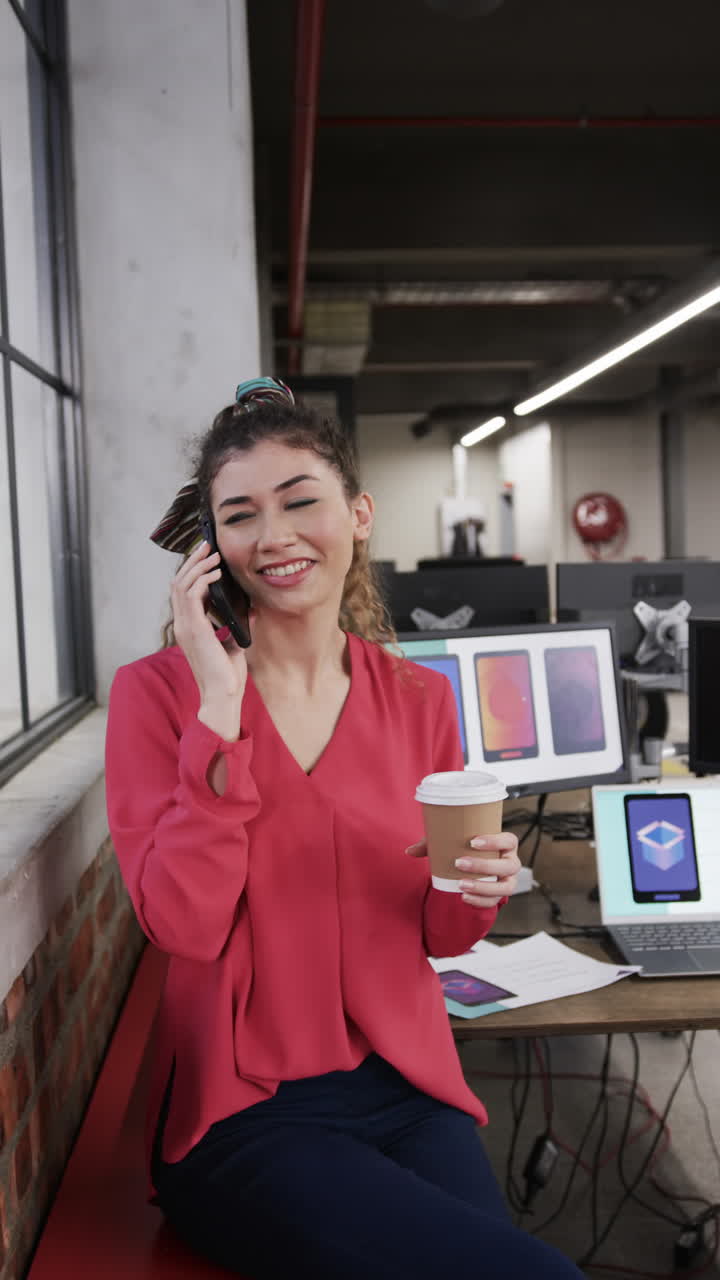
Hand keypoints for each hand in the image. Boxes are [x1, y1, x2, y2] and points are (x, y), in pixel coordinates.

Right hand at [171, 541, 250, 735]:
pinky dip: (202, 579)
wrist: (223, 695)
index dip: (193, 572)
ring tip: (213, 553)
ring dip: (197, 566)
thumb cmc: (227, 676)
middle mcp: (183, 625)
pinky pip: (191, 595)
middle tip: (206, 544)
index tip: (207, 557)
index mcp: (189, 628)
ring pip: (182, 584)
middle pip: (178, 582)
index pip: (184, 592)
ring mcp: (185, 626)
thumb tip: (250, 609)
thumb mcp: (233, 644)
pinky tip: (216, 573)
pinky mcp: (193, 628)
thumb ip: (236, 627)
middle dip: (192, 561)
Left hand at [406, 832, 520, 906]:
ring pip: (504, 887)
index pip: (509, 840)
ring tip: (461, 885)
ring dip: (483, 887)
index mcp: (506, 844)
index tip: (473, 841)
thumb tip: (409, 851)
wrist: (475, 865)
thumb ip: (432, 844)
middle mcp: (511, 863)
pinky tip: (464, 897)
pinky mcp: (499, 895)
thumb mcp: (452, 841)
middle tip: (459, 863)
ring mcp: (508, 880)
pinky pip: (494, 902)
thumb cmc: (467, 848)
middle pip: (507, 866)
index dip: (494, 841)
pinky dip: (480, 901)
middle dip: (484, 866)